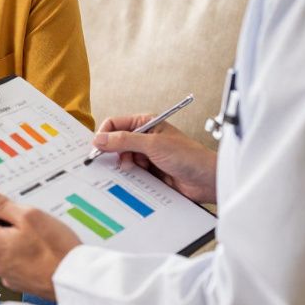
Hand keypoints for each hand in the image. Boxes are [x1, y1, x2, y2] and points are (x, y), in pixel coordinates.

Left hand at [0, 186, 80, 299]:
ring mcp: (6, 274)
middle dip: (5, 221)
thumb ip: (2, 204)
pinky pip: (14, 260)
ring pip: (3, 246)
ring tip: (38, 235)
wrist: (76, 281)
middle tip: (27, 217)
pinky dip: (23, 252)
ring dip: (15, 237)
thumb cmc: (56, 249)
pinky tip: (40, 249)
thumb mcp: (29, 216)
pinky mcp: (19, 281)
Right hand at [94, 116, 217, 203]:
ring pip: (122, 160)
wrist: (206, 181)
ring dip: (126, 167)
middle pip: (116, 143)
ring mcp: (146, 156)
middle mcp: (144, 138)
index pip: (115, 124)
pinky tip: (141, 179)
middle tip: (121, 161)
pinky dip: (132, 178)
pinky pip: (131, 174)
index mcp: (145, 123)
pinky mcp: (149, 173)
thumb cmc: (189, 156)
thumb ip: (124, 140)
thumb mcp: (153, 144)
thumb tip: (100, 139)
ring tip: (139, 170)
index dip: (104, 135)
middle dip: (115, 153)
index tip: (97, 148)